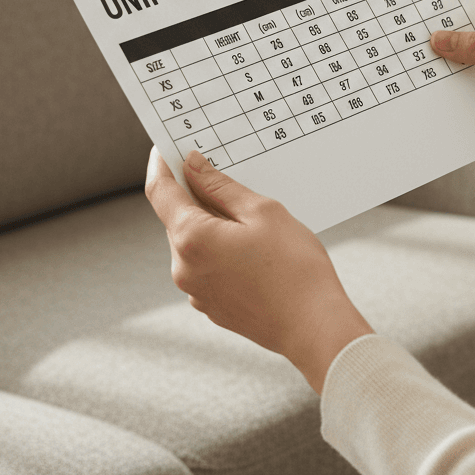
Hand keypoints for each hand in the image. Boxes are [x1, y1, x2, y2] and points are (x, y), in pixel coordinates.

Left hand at [145, 147, 372, 393]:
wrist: (315, 327)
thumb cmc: (295, 267)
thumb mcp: (262, 212)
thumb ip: (220, 186)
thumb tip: (192, 166)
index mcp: (192, 238)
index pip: (160, 192)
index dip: (161, 166)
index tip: (166, 147)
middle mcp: (183, 268)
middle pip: (178, 218)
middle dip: (197, 196)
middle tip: (229, 178)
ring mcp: (196, 291)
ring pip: (194, 243)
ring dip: (212, 225)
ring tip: (254, 221)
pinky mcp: (212, 306)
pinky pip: (207, 267)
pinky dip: (221, 250)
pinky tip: (254, 250)